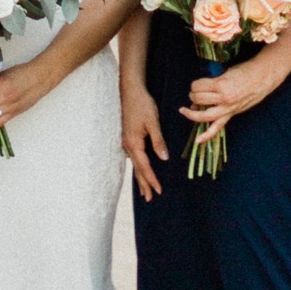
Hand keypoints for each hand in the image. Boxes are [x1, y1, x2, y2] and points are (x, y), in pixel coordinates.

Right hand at [121, 82, 168, 202]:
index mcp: (134, 143)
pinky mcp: (128, 137)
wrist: (130, 90)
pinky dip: (138, 167)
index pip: (144, 166)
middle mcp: (128, 145)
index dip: (152, 179)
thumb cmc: (142, 104)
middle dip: (144, 184)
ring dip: (140, 178)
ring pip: (135, 164)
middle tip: (150, 199)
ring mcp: (126, 142)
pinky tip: (140, 169)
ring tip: (144, 191)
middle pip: (137, 169)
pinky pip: (134, 157)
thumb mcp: (153, 122)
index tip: (158, 190)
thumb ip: (158, 140)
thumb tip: (164, 158)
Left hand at [183, 61, 275, 132]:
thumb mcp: (225, 72)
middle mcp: (223, 98)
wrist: (262, 77)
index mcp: (221, 84)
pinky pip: (217, 127)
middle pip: (199, 100)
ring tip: (185, 110)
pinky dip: (207, 135)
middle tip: (194, 93)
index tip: (196, 83)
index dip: (194, 84)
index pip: (198, 86)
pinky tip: (198, 140)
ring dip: (192, 114)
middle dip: (193, 96)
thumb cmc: (244, 70)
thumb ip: (212, 81)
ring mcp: (228, 108)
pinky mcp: (232, 114)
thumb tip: (198, 91)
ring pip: (204, 116)